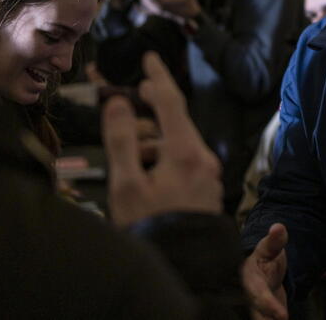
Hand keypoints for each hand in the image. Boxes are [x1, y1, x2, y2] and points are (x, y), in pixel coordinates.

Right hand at [102, 52, 221, 226]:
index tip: (150, 58)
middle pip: (174, 121)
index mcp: (185, 152)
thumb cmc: (152, 228)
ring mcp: (207, 175)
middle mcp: (203, 159)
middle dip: (151, 114)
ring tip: (131, 162)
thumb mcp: (127, 185)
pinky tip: (146, 176)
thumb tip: (118, 103)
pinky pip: (183, 159)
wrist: (184, 267)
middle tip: (131, 107)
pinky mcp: (205, 188)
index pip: (171, 101)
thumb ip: (121, 140)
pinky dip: (163, 157)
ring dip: (153, 142)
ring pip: (177, 142)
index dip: (158, 77)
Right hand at [243, 223, 288, 319]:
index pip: (260, 295)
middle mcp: (252, 299)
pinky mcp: (266, 317)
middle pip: (258, 316)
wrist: (258, 272)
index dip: (270, 306)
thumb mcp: (270, 248)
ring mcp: (258, 311)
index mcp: (251, 281)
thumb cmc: (264, 259)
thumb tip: (279, 227)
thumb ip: (275, 240)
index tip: (282, 316)